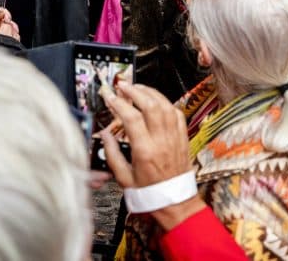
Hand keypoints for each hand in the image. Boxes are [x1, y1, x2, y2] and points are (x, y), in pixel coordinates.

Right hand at [101, 81, 205, 230]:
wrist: (175, 201)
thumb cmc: (150, 192)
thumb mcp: (123, 178)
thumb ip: (112, 154)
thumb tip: (105, 134)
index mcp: (145, 151)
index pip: (131, 117)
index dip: (119, 102)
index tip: (109, 95)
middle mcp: (161, 141)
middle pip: (149, 105)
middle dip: (134, 91)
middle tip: (123, 86)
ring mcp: (174, 138)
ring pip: (164, 105)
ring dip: (150, 92)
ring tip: (137, 87)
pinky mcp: (182, 137)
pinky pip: (176, 113)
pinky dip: (165, 102)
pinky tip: (156, 100)